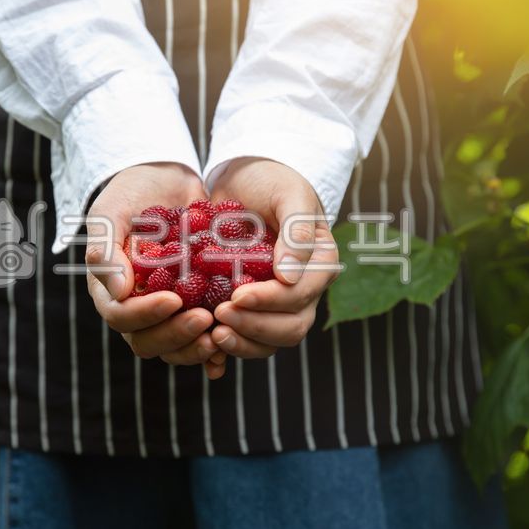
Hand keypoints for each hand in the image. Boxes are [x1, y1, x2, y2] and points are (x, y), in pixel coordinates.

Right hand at [85, 163, 220, 369]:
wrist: (167, 179)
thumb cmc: (131, 193)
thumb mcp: (110, 212)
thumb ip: (106, 250)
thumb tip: (119, 292)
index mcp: (110, 290)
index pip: (122, 316)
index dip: (146, 313)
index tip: (173, 299)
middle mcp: (136, 307)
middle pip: (148, 341)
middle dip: (176, 334)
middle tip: (205, 318)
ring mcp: (165, 311)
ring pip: (175, 346)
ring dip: (196, 346)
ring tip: (221, 333)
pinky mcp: (194, 305)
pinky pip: (201, 336)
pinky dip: (215, 344)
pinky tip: (233, 339)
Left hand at [208, 158, 339, 358]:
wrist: (246, 178)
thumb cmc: (273, 180)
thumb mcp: (288, 194)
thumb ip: (295, 231)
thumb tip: (289, 277)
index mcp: (319, 265)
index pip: (300, 296)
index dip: (270, 301)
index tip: (237, 295)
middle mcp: (303, 289)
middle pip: (290, 328)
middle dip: (255, 326)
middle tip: (220, 315)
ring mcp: (277, 302)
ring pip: (269, 341)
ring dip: (243, 342)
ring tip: (213, 333)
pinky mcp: (251, 307)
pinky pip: (246, 337)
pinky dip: (229, 349)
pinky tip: (209, 350)